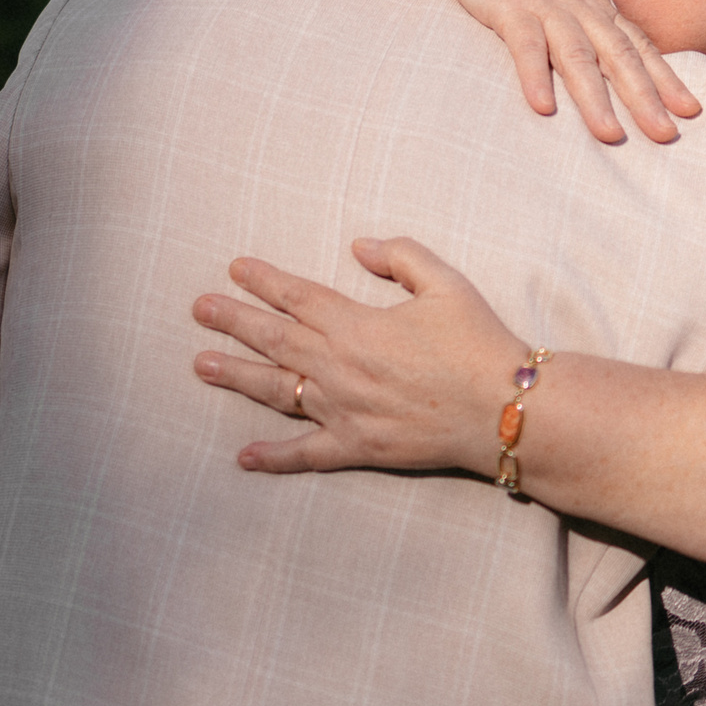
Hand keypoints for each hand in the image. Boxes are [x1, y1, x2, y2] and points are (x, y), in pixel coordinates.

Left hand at [191, 237, 521, 475]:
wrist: (506, 410)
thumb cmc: (479, 342)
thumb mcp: (446, 283)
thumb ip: (400, 256)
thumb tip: (359, 246)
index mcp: (356, 324)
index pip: (297, 297)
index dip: (263, 281)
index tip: (235, 268)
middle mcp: (339, 367)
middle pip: (274, 339)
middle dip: (233, 321)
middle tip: (199, 309)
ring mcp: (343, 411)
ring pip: (277, 390)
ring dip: (238, 376)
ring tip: (203, 366)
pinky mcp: (358, 447)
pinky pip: (307, 455)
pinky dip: (274, 458)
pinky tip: (243, 458)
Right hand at [435, 0, 700, 143]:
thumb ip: (584, 22)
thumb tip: (608, 61)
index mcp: (595, 4)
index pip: (639, 45)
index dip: (666, 78)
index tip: (692, 110)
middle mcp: (579, 5)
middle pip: (619, 55)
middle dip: (645, 98)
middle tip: (666, 136)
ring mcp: (545, 4)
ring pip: (577, 56)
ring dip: (595, 98)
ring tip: (610, 136)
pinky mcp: (509, 6)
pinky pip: (526, 45)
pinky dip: (536, 76)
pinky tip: (543, 108)